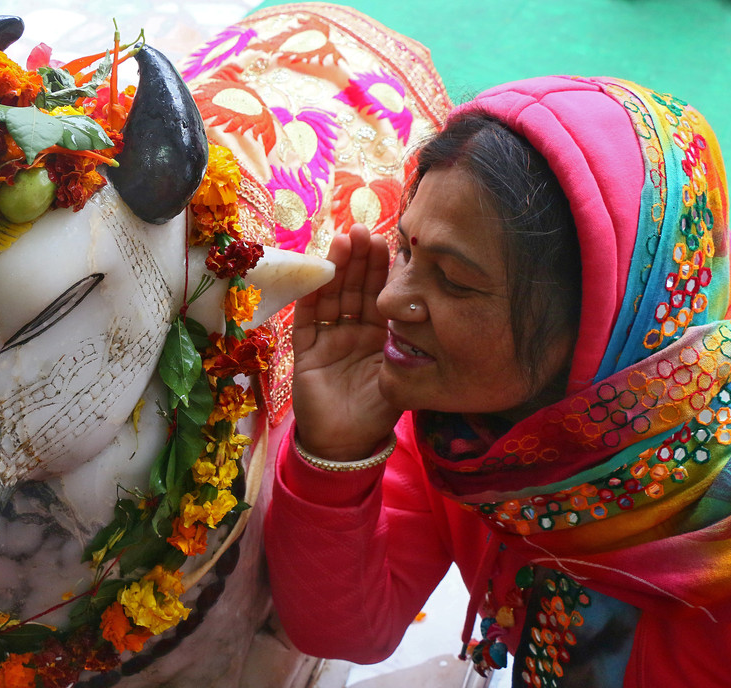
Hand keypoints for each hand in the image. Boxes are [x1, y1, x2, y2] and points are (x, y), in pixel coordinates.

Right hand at [292, 224, 401, 461]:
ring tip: (343, 239)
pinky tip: (315, 271)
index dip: (381, 268)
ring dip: (336, 268)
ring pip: (331, 296)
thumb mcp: (400, 376)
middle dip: (358, 258)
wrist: (345, 445)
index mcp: (380, 336)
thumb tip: (423, 306)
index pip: (381, 294)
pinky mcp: (306, 350)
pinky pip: (307, 318)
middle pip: (355, 288)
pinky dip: (310, 295)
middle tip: (363, 229)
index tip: (386, 240)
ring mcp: (329, 338)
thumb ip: (406, 345)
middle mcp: (354, 331)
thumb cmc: (376, 413)